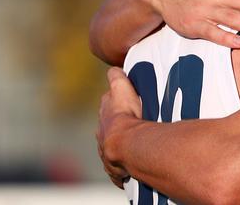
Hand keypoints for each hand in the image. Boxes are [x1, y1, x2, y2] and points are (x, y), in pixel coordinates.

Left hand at [96, 67, 141, 187]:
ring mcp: (108, 153)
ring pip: (114, 149)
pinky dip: (124, 170)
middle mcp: (103, 134)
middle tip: (133, 125)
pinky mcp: (115, 170)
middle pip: (109, 128)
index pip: (107, 106)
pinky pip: (120, 169)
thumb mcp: (121, 88)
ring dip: (122, 148)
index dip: (115, 104)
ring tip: (135, 147)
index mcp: (105, 116)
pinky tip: (132, 169)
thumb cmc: (125, 115)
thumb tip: (114, 69)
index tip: (123, 104)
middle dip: (117, 127)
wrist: (125, 144)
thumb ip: (116, 77)